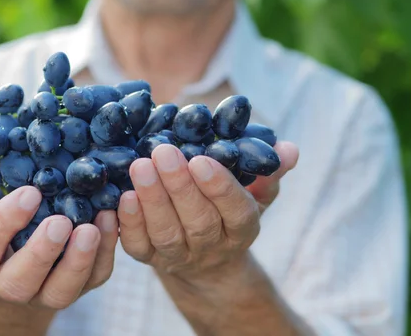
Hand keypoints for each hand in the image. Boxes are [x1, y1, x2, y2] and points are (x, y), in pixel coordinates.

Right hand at [0, 186, 117, 309]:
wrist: (14, 258)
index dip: (5, 223)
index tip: (29, 193)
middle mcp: (11, 284)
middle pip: (22, 280)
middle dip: (43, 252)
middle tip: (61, 221)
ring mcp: (46, 290)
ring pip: (62, 289)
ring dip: (80, 260)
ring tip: (92, 226)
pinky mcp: (78, 286)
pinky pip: (95, 278)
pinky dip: (106, 253)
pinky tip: (112, 220)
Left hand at [117, 142, 298, 280]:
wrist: (205, 261)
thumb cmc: (229, 210)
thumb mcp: (256, 192)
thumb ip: (269, 170)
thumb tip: (288, 149)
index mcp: (242, 228)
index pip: (236, 211)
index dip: (219, 188)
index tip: (201, 160)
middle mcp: (212, 246)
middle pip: (198, 222)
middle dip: (179, 187)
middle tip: (163, 152)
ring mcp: (179, 256)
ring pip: (166, 234)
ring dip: (152, 200)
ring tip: (140, 165)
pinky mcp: (149, 258)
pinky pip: (138, 246)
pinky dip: (129, 222)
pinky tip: (122, 195)